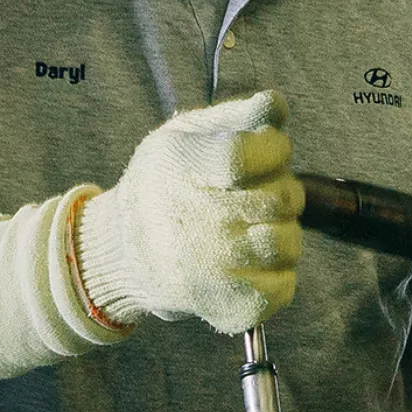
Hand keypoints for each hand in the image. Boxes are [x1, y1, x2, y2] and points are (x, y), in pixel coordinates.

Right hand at [73, 91, 303, 334]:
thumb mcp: (186, 134)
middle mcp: (193, 220)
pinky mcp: (224, 306)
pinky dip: (278, 272)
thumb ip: (237, 115)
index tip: (271, 150)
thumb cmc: (164, 183)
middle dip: (283, 189)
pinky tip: (252, 260)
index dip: (274, 149)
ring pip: (289, 243)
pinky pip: (284, 287)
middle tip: (259, 192)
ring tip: (255, 225)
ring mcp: (209, 268)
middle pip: (279, 199)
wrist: (123, 251)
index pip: (246, 155)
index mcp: (180, 167)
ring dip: (283, 230)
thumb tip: (277, 105)